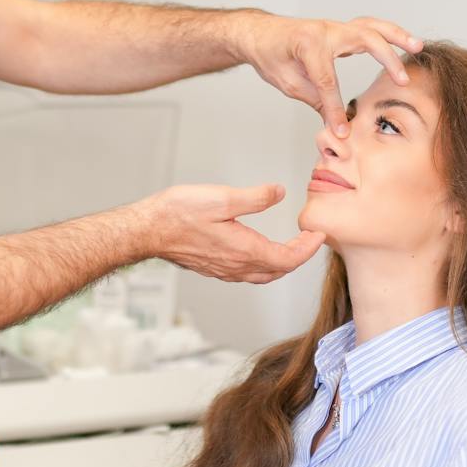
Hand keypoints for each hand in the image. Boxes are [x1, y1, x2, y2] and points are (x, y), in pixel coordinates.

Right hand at [140, 184, 325, 283]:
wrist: (147, 229)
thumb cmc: (178, 214)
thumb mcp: (222, 198)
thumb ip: (255, 197)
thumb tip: (279, 193)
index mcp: (244, 251)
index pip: (288, 259)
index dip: (308, 248)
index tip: (319, 234)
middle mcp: (236, 266)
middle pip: (279, 270)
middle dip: (299, 255)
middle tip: (310, 238)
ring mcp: (223, 270)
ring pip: (263, 274)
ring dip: (282, 262)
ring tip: (292, 245)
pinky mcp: (212, 267)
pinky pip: (246, 273)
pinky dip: (263, 263)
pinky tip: (259, 250)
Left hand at [232, 13, 423, 136]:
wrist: (259, 35)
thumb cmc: (270, 57)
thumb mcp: (289, 84)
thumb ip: (318, 100)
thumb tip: (339, 124)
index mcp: (308, 45)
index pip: (328, 80)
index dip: (336, 108)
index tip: (343, 130)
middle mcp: (325, 31)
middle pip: (364, 39)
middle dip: (387, 58)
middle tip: (404, 80)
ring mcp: (334, 28)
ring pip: (371, 27)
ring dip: (396, 37)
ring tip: (417, 47)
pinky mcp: (339, 30)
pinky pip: (368, 28)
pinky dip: (387, 35)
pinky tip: (402, 45)